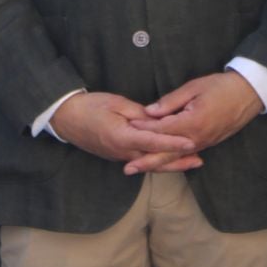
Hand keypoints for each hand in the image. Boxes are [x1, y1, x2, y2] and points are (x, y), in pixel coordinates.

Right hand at [50, 91, 199, 170]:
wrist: (66, 118)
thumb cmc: (90, 106)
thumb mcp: (117, 103)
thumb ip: (139, 113)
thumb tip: (158, 119)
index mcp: (123, 137)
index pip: (154, 142)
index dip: (174, 143)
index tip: (191, 143)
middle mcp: (123, 152)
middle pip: (155, 159)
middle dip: (178, 160)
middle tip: (199, 159)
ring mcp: (119, 156)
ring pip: (149, 163)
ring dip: (170, 163)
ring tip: (191, 161)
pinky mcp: (117, 155)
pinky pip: (141, 160)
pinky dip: (157, 161)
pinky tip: (168, 158)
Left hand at [125, 71, 262, 172]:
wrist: (249, 94)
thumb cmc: (221, 86)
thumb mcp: (194, 87)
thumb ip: (171, 102)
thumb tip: (149, 112)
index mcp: (192, 122)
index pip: (162, 129)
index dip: (143, 129)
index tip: (127, 129)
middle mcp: (197, 138)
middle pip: (167, 153)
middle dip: (146, 161)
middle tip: (126, 168)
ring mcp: (204, 143)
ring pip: (176, 158)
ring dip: (156, 164)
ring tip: (139, 169)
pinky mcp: (208, 144)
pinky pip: (186, 155)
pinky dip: (172, 160)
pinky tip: (161, 164)